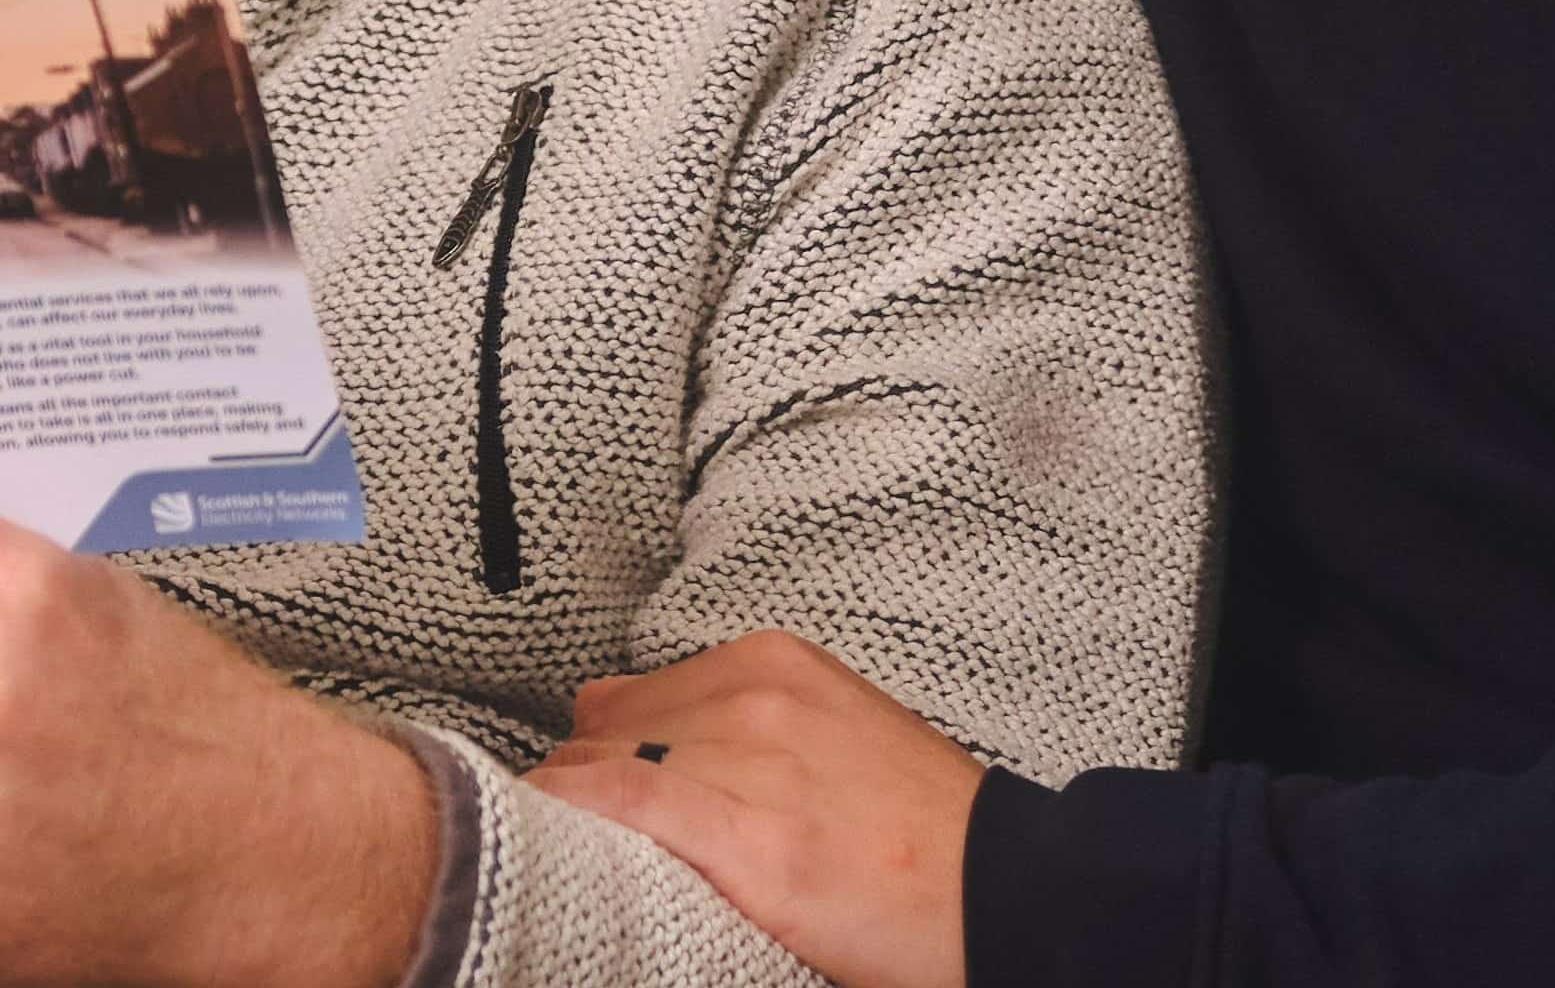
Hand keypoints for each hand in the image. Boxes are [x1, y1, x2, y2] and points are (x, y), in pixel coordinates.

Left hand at [520, 632, 981, 987]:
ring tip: (576, 861)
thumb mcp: (833, 733)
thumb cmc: (920, 830)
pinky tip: (553, 842)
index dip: (602, 758)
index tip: (593, 802)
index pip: (628, 697)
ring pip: (595, 768)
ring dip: (572, 816)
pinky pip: (610, 800)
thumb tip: (623, 728)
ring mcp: (743, 756)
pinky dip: (566, 815)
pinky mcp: (739, 829)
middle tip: (589, 845)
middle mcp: (750, 693)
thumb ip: (738, 721)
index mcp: (773, 662)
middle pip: (603, 732)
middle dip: (584, 788)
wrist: (1001, 892)